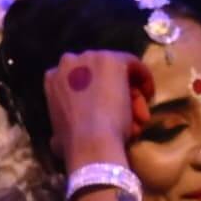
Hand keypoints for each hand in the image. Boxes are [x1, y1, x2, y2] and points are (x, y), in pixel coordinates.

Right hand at [43, 48, 140, 170]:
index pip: (78, 80)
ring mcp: (91, 58)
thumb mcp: (57, 136)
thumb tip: (58, 140)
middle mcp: (69, 62)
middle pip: (99, 74)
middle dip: (114, 93)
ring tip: (139, 117)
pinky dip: (143, 78)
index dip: (94, 94)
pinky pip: (132, 64)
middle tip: (129, 116)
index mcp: (52, 78)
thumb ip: (60, 129)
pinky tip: (148, 95)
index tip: (107, 111)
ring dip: (129, 93)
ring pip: (117, 72)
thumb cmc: (73, 143)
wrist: (90, 139)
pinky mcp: (112, 59)